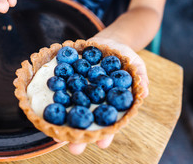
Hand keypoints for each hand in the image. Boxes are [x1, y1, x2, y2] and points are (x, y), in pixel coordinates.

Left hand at [60, 37, 148, 154]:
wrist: (107, 41)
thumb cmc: (124, 56)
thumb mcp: (136, 64)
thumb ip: (140, 77)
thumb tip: (144, 92)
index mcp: (110, 105)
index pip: (109, 124)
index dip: (106, 135)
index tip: (102, 144)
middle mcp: (93, 103)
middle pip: (87, 124)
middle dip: (80, 138)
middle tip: (74, 150)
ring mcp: (80, 94)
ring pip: (71, 112)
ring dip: (63, 124)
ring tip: (56, 136)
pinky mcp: (69, 83)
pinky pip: (61, 92)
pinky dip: (55, 100)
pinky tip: (48, 108)